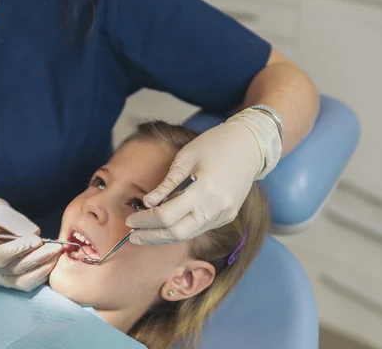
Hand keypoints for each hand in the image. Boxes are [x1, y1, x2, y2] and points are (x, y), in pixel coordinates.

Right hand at [0, 198, 61, 290]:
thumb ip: (15, 221)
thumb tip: (36, 235)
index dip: (20, 250)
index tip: (37, 240)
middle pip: (13, 270)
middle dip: (38, 259)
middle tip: (56, 247)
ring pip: (20, 282)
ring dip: (42, 270)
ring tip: (55, 255)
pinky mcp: (4, 280)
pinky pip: (23, 284)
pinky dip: (39, 275)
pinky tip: (50, 263)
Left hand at [126, 109, 281, 244]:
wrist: (251, 144)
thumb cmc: (216, 143)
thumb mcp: (186, 157)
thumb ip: (167, 184)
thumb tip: (147, 203)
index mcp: (205, 190)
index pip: (167, 215)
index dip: (145, 220)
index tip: (130, 219)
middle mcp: (217, 208)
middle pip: (177, 233)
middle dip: (152, 236)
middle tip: (132, 236)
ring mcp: (224, 214)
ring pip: (189, 235)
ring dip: (165, 236)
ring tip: (144, 234)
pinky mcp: (227, 216)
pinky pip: (199, 228)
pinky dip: (180, 229)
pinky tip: (165, 226)